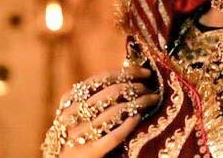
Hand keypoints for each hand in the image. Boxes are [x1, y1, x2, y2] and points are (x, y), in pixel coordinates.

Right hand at [45, 65, 159, 157]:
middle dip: (136, 88)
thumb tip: (130, 74)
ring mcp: (79, 134)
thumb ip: (96, 94)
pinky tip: (138, 118)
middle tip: (151, 89)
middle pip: (111, 93)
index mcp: (69, 100)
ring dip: (139, 103)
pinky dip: (128, 125)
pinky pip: (113, 136)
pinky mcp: (89, 153)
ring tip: (152, 100)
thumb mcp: (79, 110)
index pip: (102, 78)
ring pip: (115, 112)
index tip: (146, 73)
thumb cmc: (77, 132)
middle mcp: (72, 115)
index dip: (127, 72)